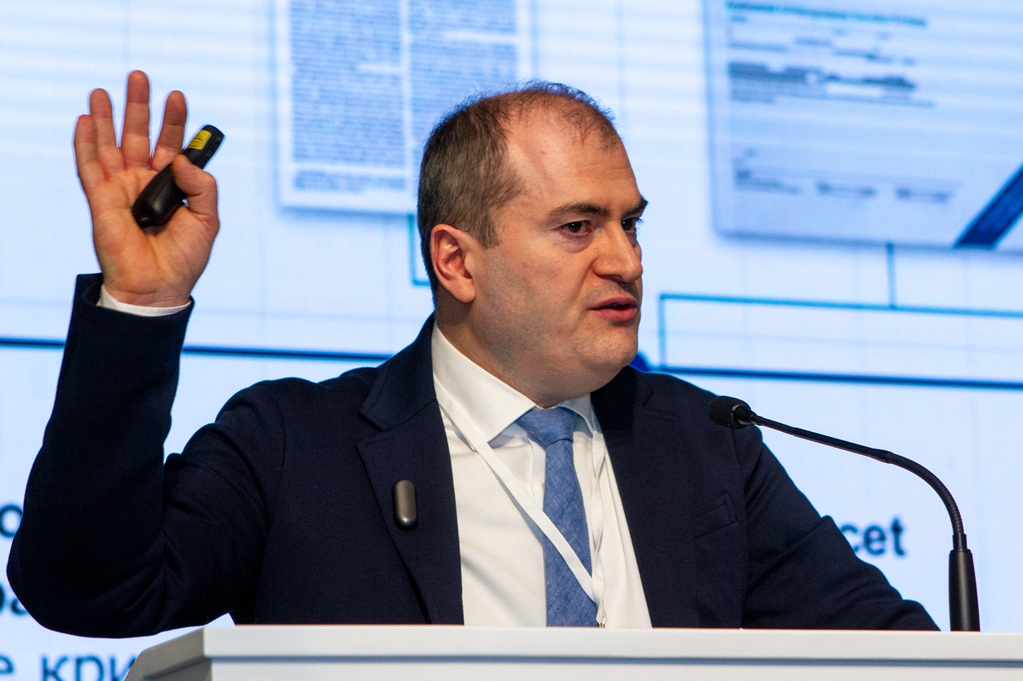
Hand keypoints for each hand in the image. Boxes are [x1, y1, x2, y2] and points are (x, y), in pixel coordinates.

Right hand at [74, 70, 218, 306]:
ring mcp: (121, 189)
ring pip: (111, 145)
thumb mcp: (208, 219)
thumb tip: (180, 159)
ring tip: (103, 89)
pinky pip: (89, 167)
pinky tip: (85, 120)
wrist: (158, 288)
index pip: (172, 144)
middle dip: (139, 106)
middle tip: (140, 76)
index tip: (177, 95)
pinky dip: (85, 143)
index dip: (174, 121)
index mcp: (172, 185)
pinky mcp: (101, 200)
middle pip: (139, 135)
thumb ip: (202, 186)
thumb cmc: (185, 258)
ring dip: (107, 117)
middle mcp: (144, 181)